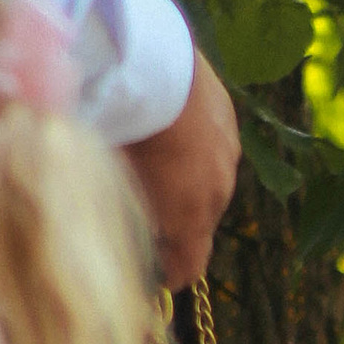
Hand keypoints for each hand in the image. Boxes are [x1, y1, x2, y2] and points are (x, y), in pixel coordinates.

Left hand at [124, 50, 239, 293]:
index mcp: (191, 217)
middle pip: (200, 222)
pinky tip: (169, 128)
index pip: (190, 267)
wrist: (152, 67)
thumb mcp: (115, 188)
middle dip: (177, 222)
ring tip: (156, 162)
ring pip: (208, 181)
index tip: (157, 275)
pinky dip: (194, 146)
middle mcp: (218, 192)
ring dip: (187, 180)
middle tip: (146, 211)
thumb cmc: (123, 133)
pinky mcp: (228, 119)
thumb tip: (126, 243)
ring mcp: (228, 154)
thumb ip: (127, 221)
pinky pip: (213, 145)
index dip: (172, 273)